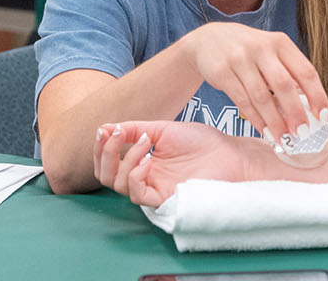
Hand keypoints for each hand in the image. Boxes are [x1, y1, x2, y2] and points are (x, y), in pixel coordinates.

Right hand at [93, 120, 253, 206]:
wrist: (226, 153)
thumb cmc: (201, 142)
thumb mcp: (162, 129)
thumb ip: (134, 129)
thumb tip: (105, 128)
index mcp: (142, 160)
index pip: (108, 161)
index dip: (101, 147)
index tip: (104, 130)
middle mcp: (144, 176)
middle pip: (106, 176)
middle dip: (105, 154)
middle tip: (116, 134)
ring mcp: (153, 188)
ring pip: (118, 185)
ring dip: (125, 159)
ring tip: (146, 142)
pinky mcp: (164, 198)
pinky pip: (137, 195)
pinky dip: (135, 176)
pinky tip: (147, 161)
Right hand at [189, 22, 327, 147]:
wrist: (208, 40)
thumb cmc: (248, 50)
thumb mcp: (271, 51)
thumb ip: (288, 72)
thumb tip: (309, 105)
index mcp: (280, 43)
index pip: (306, 71)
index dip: (317, 95)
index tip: (322, 116)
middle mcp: (261, 48)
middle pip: (284, 85)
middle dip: (295, 112)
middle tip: (302, 132)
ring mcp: (239, 59)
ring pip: (261, 96)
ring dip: (274, 121)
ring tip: (283, 137)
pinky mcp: (222, 72)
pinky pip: (242, 100)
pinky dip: (255, 119)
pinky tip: (264, 130)